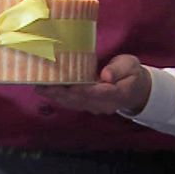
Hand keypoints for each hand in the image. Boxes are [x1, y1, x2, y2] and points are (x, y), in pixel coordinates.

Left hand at [35, 54, 150, 114]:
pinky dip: (57, 96)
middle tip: (43, 84)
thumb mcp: (130, 66)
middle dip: (60, 93)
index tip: (67, 85)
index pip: (96, 93)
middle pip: (79, 100)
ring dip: (55, 96)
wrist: (135, 89)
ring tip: (39, 87)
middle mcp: (103, 104)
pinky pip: (71, 103)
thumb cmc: (131, 73)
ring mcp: (94, 107)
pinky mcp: (87, 105)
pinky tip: (45, 89)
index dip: (81, 89)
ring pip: (72, 103)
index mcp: (117, 94)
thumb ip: (118, 70)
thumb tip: (105, 75)